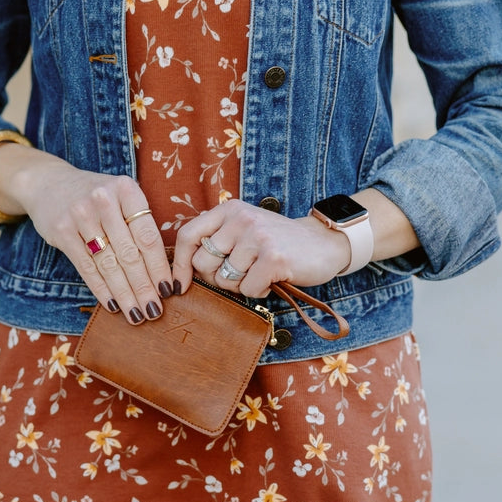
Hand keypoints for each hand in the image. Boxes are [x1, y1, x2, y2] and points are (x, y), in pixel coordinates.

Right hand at [14, 160, 174, 323]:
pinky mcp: (62, 231)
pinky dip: (102, 289)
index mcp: (126, 189)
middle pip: (129, 253)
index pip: (148, 236)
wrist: (50, 183)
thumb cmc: (97, 198)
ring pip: (108, 264)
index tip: (168, 291)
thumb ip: (140, 224)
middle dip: (144, 287)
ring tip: (136, 314)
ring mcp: (80, 215)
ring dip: (125, 294)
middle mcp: (104, 199)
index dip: (159, 267)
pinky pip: (87, 267)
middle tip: (154, 310)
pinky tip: (114, 305)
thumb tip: (162, 272)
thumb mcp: (121, 197)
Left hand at [172, 200, 351, 298]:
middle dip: (216, 278)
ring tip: (259, 273)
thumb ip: (217, 239)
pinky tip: (272, 279)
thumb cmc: (277, 242)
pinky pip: (247, 289)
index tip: (179, 285)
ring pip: (224, 279)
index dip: (179, 264)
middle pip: (202, 262)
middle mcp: (240, 218)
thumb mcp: (244, 229)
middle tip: (239, 274)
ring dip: (241, 286)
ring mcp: (257, 236)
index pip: (187, 235)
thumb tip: (182, 270)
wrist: (323, 243)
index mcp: (228, 210)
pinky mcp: (273, 257)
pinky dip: (258, 291)